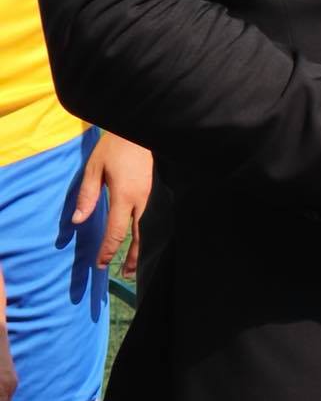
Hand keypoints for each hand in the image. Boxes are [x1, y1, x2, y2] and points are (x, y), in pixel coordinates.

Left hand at [75, 131, 150, 274]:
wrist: (145, 127)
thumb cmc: (116, 147)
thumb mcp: (95, 168)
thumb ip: (87, 195)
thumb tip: (78, 220)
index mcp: (125, 196)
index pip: (116, 232)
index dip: (107, 251)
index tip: (99, 264)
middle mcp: (144, 200)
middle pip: (140, 236)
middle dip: (132, 257)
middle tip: (124, 273)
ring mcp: (157, 195)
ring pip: (152, 229)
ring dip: (145, 248)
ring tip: (138, 263)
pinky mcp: (163, 191)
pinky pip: (160, 217)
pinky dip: (155, 232)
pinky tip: (152, 239)